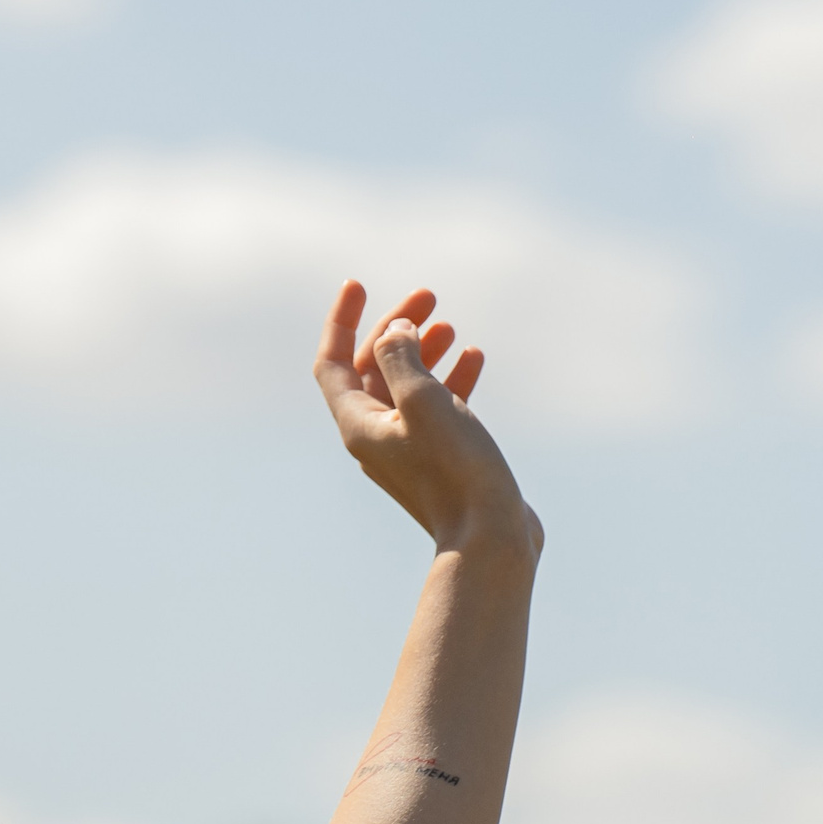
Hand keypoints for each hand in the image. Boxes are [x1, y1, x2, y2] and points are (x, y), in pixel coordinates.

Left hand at [313, 281, 541, 557]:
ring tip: (449, 324)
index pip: (332, 361)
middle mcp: (374, 436)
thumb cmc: (455, 469)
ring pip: (407, 386)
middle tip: (427, 298)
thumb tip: (395, 333)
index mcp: (357, 424)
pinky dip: (451, 379)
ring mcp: (408, 449)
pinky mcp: (441, 458)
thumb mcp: (422, 400)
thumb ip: (401, 358)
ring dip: (424, 351)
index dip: (341, 320)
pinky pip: (438, 408)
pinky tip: (475, 357)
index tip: (357, 285)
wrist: (490, 538)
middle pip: (372, 368)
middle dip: (396, 329)